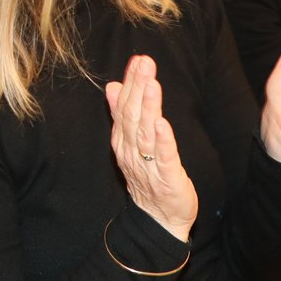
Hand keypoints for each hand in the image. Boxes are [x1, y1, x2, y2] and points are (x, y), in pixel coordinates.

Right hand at [106, 55, 197, 241]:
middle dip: (138, 87)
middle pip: (133, 116)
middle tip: (144, 63)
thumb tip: (114, 86)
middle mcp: (131, 151)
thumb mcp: (132, 144)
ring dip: (148, 107)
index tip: (137, 60)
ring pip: (145, 133)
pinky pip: (163, 157)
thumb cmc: (149, 178)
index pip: (124, 107)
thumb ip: (123, 115)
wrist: (160, 220)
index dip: (130, 83)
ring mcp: (147, 165)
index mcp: (123, 141)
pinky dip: (162, 140)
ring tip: (152, 84)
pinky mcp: (166, 178)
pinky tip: (163, 123)